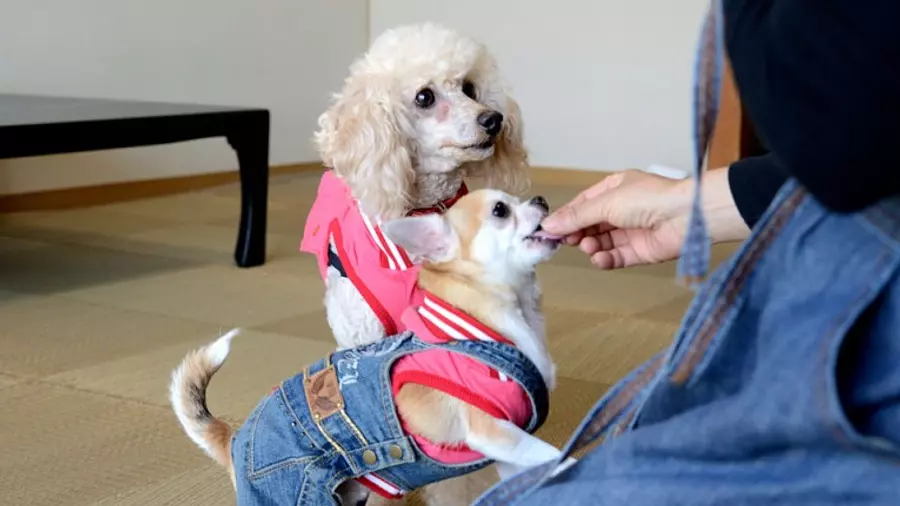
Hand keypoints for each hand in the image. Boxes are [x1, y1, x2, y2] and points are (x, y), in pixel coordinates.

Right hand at [542, 170, 690, 268]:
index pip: (582, 205)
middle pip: (590, 225)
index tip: (548, 231)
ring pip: (601, 242)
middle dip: (577, 233)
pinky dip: (605, 259)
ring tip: (589, 247)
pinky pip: (616, 257)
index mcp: (614, 189)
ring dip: (591, 246)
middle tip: (567, 241)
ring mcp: (631, 231)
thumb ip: (576, 217)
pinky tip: (599, 259)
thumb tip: (547, 225)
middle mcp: (622, 209)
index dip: (566, 218)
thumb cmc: (647, 199)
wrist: (686, 216)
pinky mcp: (640, 251)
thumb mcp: (605, 202)